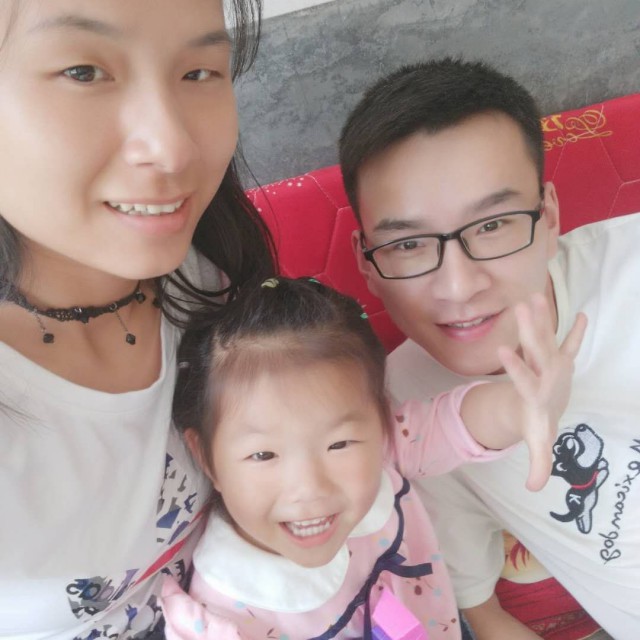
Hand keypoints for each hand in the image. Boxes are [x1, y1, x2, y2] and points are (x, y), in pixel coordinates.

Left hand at [497, 293, 586, 490]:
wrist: (533, 408)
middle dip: (528, 330)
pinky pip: (570, 344)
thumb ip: (536, 464)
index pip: (521, 377)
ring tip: (536, 297)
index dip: (514, 366)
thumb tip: (532, 489)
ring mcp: (548, 364)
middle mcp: (539, 372)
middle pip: (533, 349)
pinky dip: (576, 333)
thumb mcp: (537, 444)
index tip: (501, 350)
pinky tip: (584, 315)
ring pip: (546, 339)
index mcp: (533, 391)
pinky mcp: (562, 361)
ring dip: (543, 319)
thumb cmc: (536, 424)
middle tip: (520, 306)